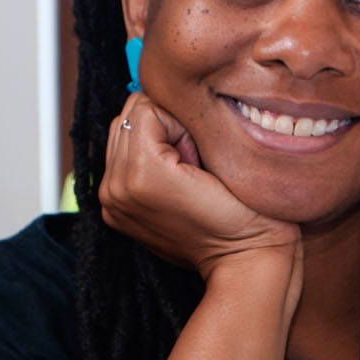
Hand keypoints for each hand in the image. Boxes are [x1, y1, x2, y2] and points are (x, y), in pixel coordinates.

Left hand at [100, 95, 301, 283]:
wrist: (246, 260)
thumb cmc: (246, 210)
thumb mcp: (221, 152)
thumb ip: (184, 119)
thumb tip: (167, 98)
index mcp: (139, 172)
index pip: (145, 106)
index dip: (181, 121)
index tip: (199, 153)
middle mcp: (116, 188)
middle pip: (127, 117)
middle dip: (161, 128)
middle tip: (191, 162)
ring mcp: (113, 202)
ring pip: (122, 135)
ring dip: (152, 144)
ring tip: (182, 173)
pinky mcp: (116, 212)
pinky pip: (121, 162)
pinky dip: (144, 162)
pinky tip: (171, 184)